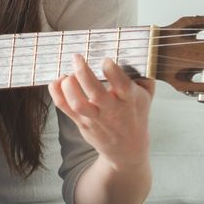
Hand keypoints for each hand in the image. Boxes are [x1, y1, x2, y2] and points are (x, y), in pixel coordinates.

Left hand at [49, 54, 154, 169]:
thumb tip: (142, 55)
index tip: (105, 60)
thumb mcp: (147, 97)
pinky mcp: (82, 123)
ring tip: (68, 74)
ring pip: (77, 102)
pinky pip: (64, 107)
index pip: (121, 84)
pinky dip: (57, 92)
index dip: (111, 70)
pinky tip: (58, 82)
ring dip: (69, 84)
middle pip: (95, 92)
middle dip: (83, 72)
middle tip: (77, 58)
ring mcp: (95, 118)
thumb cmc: (135, 116)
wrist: (127, 149)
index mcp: (129, 100)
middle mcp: (112, 110)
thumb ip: (145, 76)